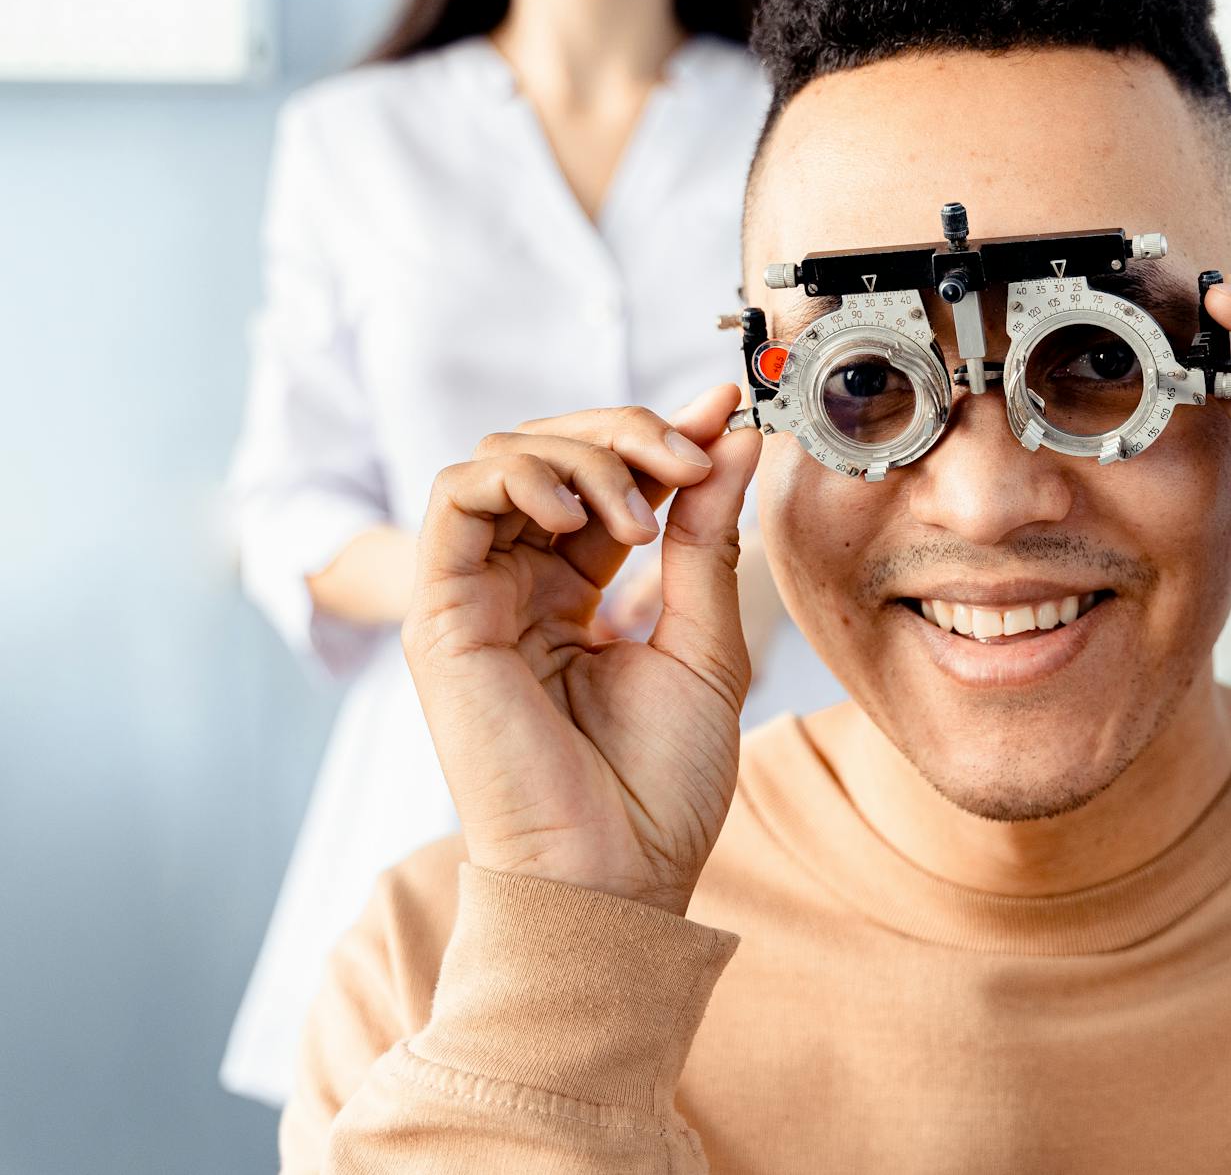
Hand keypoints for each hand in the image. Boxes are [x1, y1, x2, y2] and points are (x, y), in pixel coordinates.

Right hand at [399, 388, 758, 914]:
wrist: (616, 875)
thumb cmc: (660, 786)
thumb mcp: (704, 641)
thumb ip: (707, 535)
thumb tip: (731, 437)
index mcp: (577, 596)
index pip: (606, 480)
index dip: (659, 437)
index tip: (723, 414)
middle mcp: (520, 587)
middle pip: (550, 451)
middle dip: (626, 432)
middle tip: (690, 455)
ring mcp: (476, 597)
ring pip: (503, 458)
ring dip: (582, 452)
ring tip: (643, 509)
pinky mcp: (440, 614)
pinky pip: (454, 497)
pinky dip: (518, 476)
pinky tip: (581, 514)